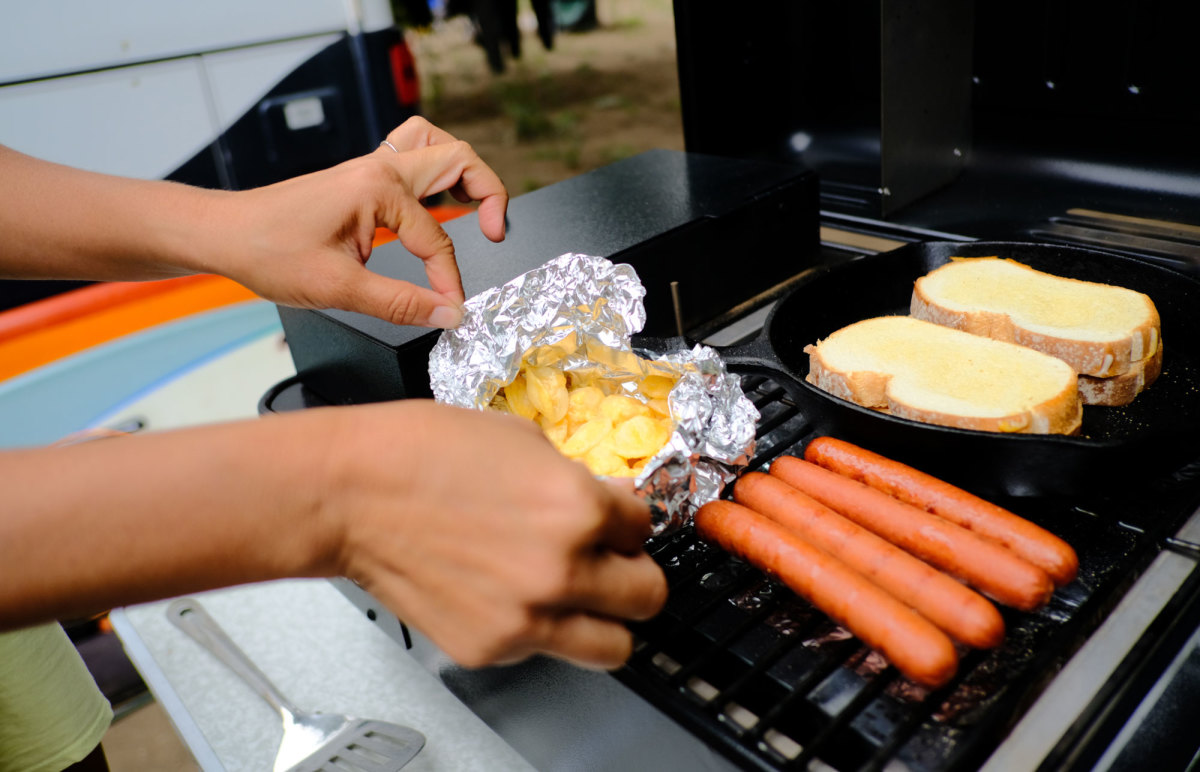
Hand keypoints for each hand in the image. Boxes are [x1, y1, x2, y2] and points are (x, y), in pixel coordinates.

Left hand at [211, 117, 507, 327]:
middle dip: (488, 192)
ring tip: (476, 206)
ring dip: (463, 169)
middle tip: (495, 230)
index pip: (437, 239)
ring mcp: (368, 168)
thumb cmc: (267, 252)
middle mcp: (378, 168)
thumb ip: (401, 304)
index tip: (452, 309)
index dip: (449, 280)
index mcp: (377, 188)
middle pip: (457, 157)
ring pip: (435, 145)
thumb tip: (448, 314)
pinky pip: (411, 158)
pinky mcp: (359, 178)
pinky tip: (435, 204)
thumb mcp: (338, 289)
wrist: (224, 234)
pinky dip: (434, 175)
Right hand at [323, 401, 667, 668]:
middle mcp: (561, 570)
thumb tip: (611, 502)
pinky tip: (510, 595)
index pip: (644, 526)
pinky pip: (543, 651)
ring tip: (579, 597)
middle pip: (647, 596)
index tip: (614, 521)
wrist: (349, 493)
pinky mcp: (489, 648)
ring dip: (606, 620)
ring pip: (613, 648)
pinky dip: (539, 629)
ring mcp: (526, 617)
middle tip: (613, 563)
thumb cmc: (421, 453)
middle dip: (634, 573)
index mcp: (578, 508)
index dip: (628, 519)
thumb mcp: (522, 440)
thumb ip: (579, 480)